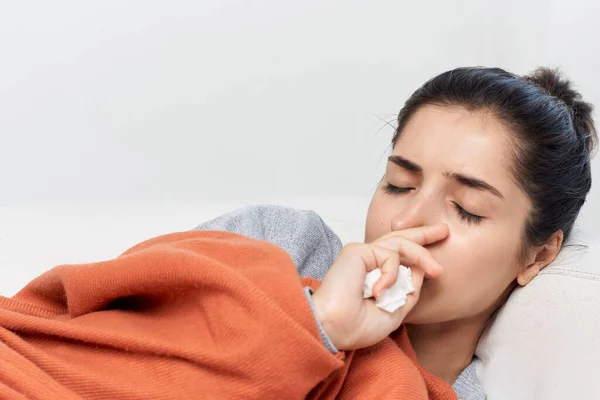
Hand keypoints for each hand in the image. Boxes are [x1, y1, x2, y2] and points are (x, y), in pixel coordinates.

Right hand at [311, 224, 447, 350]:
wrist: (337, 330)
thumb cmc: (358, 325)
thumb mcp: (397, 309)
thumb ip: (410, 289)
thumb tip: (422, 267)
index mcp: (376, 275)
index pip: (400, 256)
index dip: (419, 252)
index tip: (437, 260)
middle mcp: (369, 261)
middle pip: (400, 239)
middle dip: (424, 234)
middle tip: (444, 230)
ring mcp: (362, 254)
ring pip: (400, 244)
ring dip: (422, 255)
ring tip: (437, 271)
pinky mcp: (357, 251)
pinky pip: (389, 255)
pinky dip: (392, 274)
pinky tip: (380, 292)